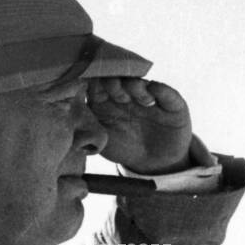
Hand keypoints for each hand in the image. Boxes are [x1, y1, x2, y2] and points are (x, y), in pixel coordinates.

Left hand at [88, 78, 212, 174]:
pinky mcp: (172, 104)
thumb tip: (72, 121)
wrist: (155, 164)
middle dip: (115, 82)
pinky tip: (153, 90)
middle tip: (114, 89)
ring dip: (136, 85)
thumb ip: (89, 131)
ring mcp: (150, 97)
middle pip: (121, 81)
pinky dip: (160, 90)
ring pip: (142, 84)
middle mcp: (128, 94)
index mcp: (109, 100)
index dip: (97, 84)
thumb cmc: (125, 149)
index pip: (100, 86)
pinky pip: (167, 93)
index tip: (94, 87)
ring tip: (134, 91)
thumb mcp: (104, 143)